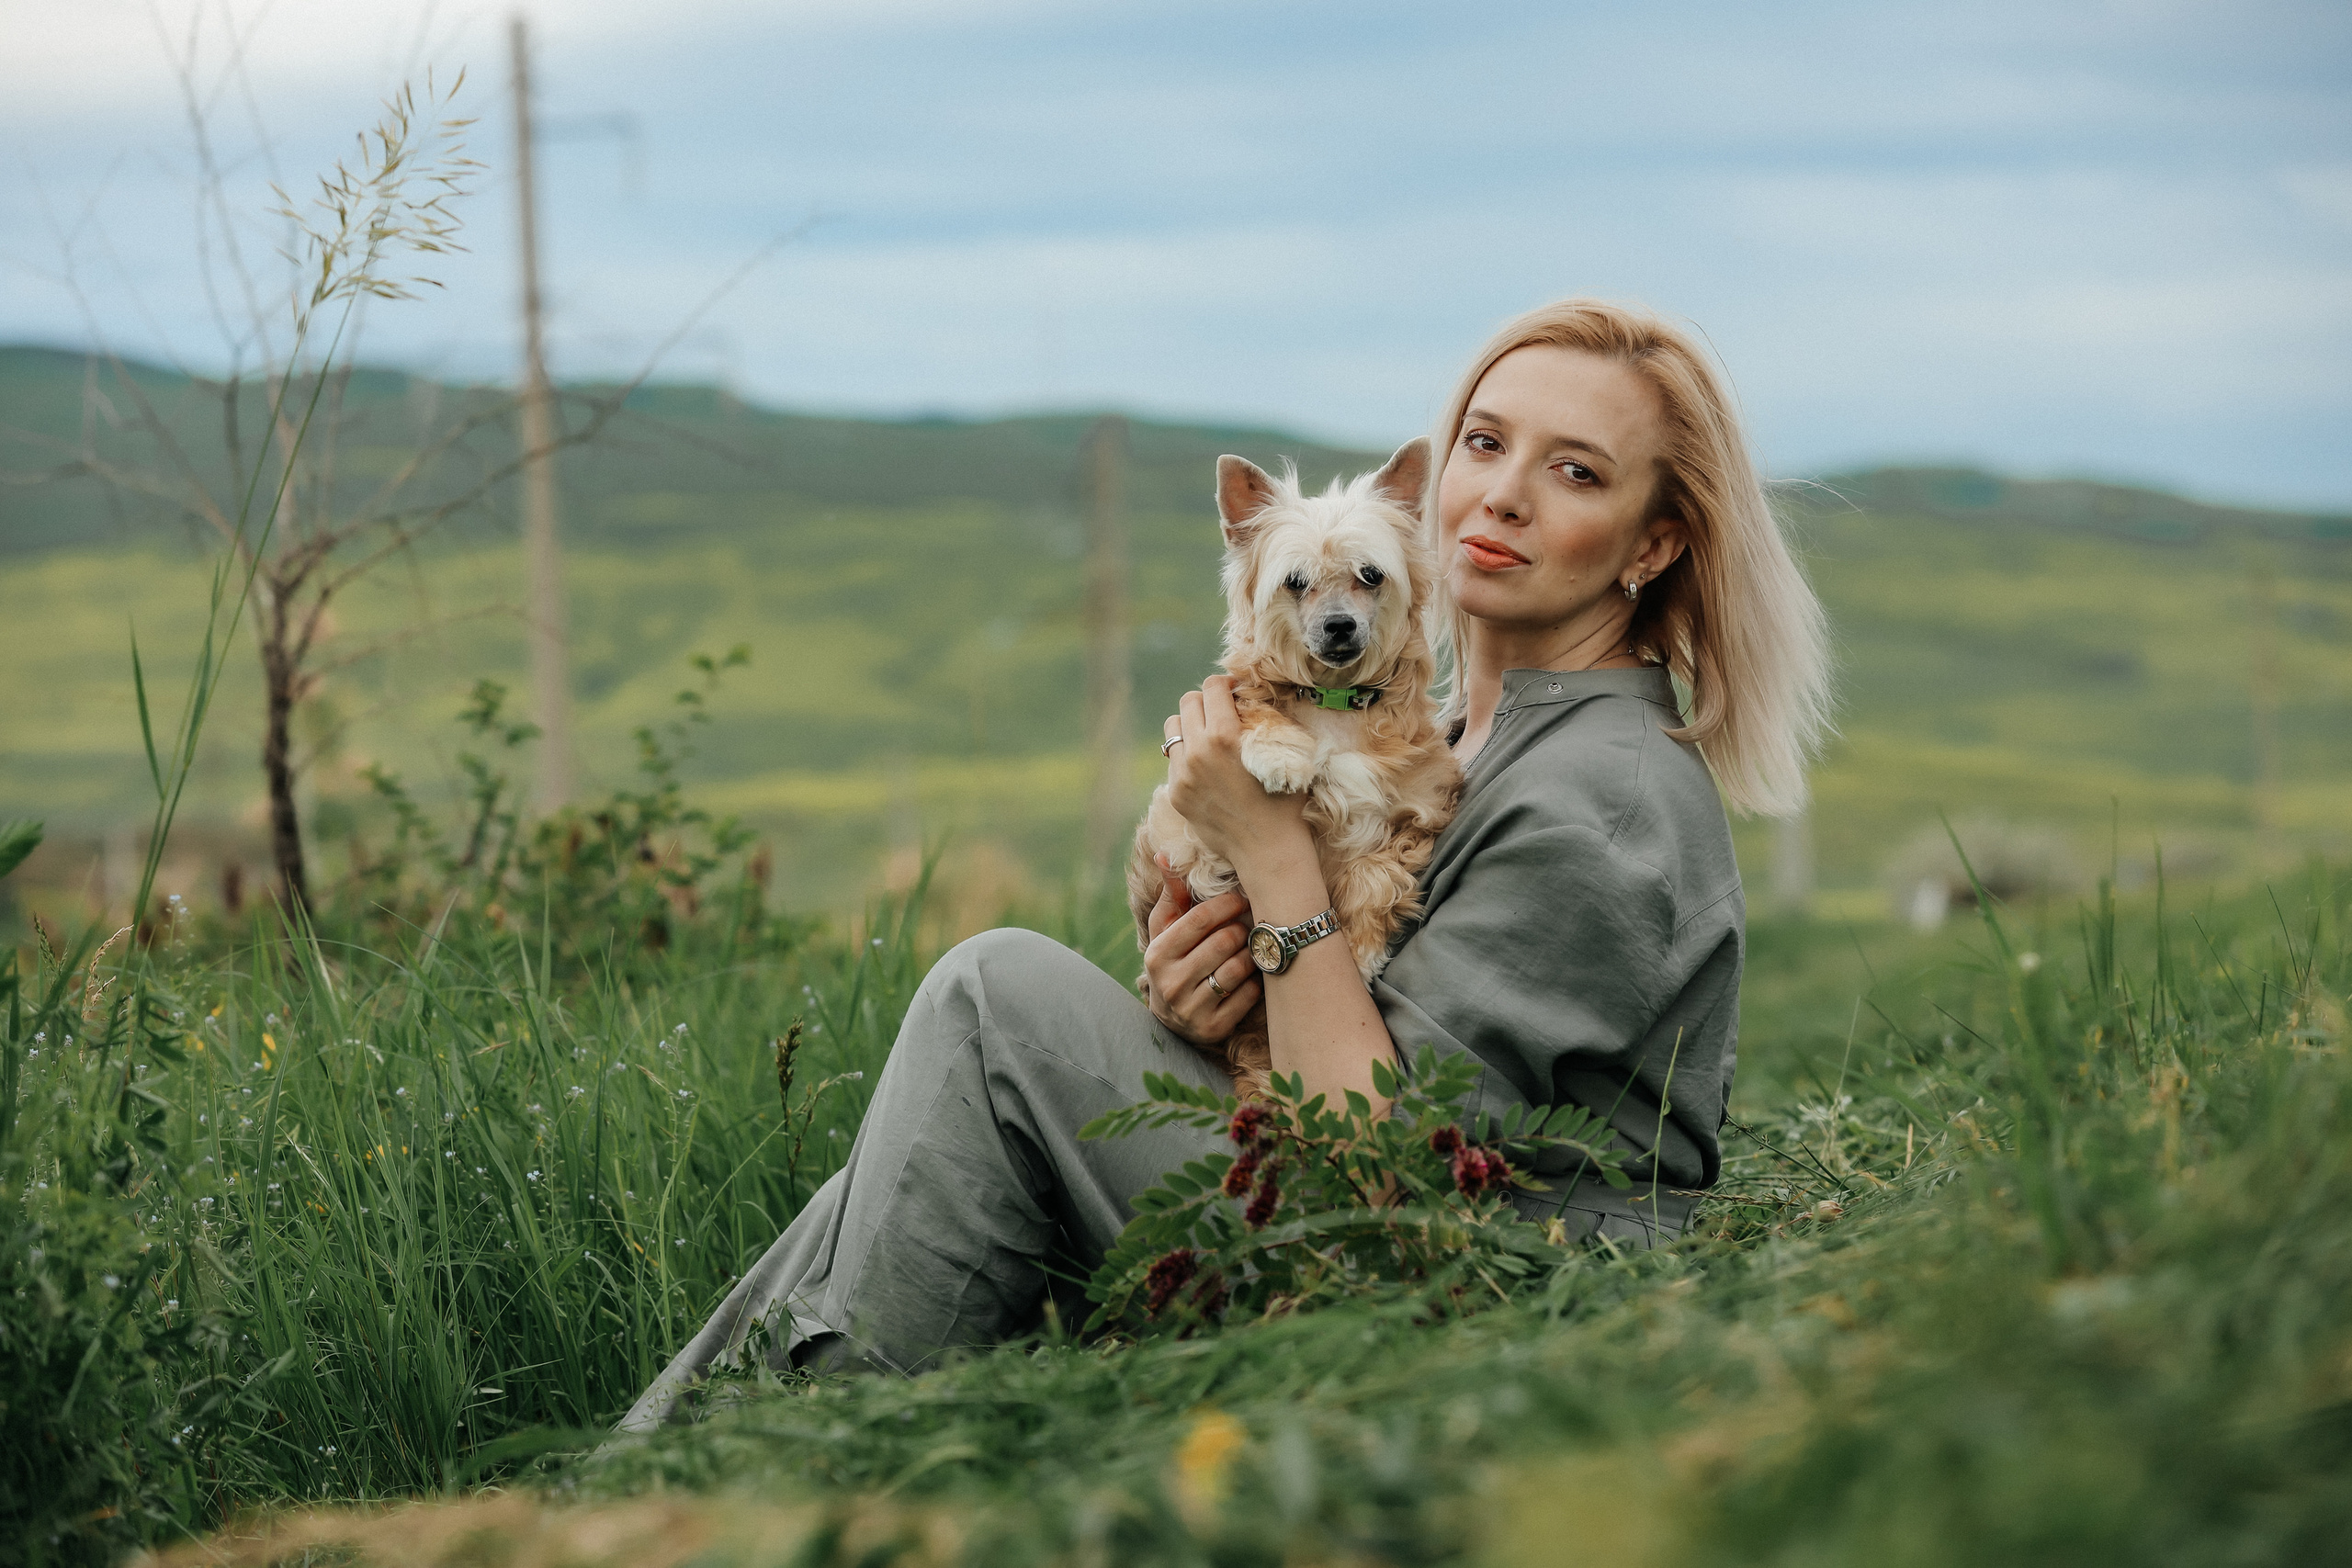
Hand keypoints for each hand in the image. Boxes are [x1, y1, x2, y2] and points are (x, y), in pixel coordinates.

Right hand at [1141, 859, 1260, 1046]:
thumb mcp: (1165, 932)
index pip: (1198, 920)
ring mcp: (1191, 1009)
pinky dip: (1255, 981)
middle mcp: (1171, 984)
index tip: (1241, 897)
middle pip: (1223, 942)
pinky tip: (1252, 974)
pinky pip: (1248, 996)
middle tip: (1248, 924)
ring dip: (1251, 953)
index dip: (1225, 904)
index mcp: (1157, 955)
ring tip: (1251, 947)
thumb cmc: (1173, 962)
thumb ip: (1172, 896)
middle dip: (1241, 929)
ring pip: (1238, 968)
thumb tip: (1166, 855)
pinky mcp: (1213, 1028)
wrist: (1171, 1021)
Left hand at [1163, 675, 1309, 875]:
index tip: (1234, 693)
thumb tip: (1249, 696)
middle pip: (1188, 702)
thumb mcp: (1282, 750)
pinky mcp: (1176, 793)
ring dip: (1190, 726)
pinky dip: (1187, 755)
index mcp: (1224, 736)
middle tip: (1222, 713)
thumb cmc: (1285, 799)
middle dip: (1206, 702)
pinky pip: (1173, 760)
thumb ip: (1262, 718)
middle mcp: (1197, 752)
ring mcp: (1182, 774)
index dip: (1225, 685)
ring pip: (1173, 729)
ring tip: (1208, 737)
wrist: (1267, 848)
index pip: (1211, 687)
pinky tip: (1207, 767)